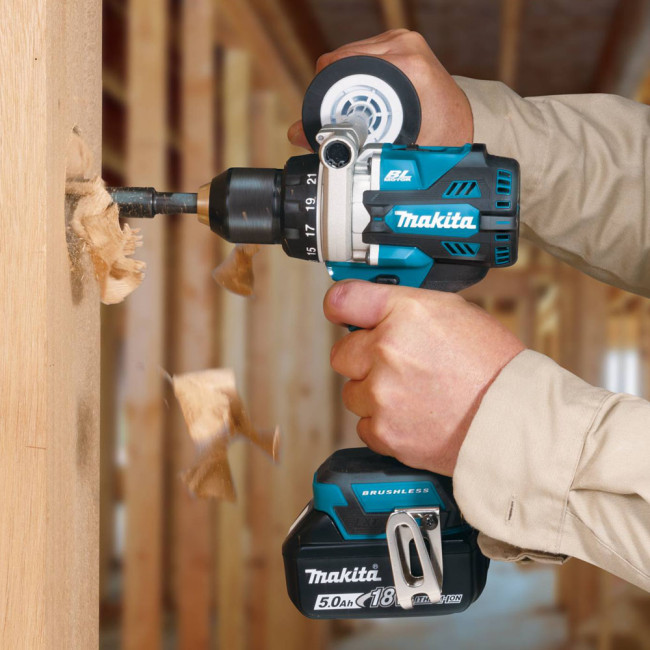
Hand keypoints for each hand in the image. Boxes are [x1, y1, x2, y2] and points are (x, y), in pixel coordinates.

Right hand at [288, 29, 472, 149]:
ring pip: (349, 56)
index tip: (328, 117)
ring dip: (345, 85)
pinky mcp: (399, 43)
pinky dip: (356, 78)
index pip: (342, 65)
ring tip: (356, 110)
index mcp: (408, 65)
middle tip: (341, 118)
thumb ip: (344, 141)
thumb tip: (297, 135)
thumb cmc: (438, 135)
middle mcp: (405, 44)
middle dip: (335, 91)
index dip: (327, 92)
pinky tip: (366, 98)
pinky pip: (361, 56)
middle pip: (342, 59)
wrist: (463, 124)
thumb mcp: (392, 144)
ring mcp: (401, 40)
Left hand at [324, 281, 524, 475]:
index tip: (342, 315)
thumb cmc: (494, 367)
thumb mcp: (454, 313)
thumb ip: (406, 309)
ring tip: (415, 396)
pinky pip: (364, 425)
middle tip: (397, 367)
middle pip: (342, 354)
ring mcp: (382, 393)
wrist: (514, 421)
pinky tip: (415, 418)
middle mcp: (387, 350)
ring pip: (353, 392)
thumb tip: (376, 312)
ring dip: (374, 394)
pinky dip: (384, 425)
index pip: (342, 300)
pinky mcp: (383, 432)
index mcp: (405, 313)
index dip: (341, 309)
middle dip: (363, 360)